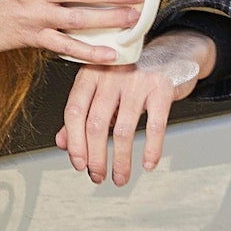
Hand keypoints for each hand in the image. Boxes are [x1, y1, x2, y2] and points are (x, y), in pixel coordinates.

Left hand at [59, 30, 216, 185]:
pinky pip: (155, 126)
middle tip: (97, 176)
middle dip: (95, 158)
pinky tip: (147, 164)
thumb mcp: (100, 89)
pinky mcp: (162, 88)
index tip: (79, 164)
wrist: (168, 53)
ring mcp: (138, 81)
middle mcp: (111, 75)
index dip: (74, 143)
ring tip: (120, 177)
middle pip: (96, 124)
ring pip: (123, 130)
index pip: (74, 112)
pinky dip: (151, 150)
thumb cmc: (129, 76)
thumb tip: (62, 143)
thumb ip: (80, 114)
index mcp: (90, 74)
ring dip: (121, 161)